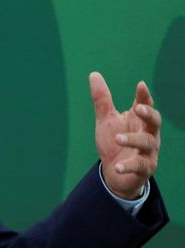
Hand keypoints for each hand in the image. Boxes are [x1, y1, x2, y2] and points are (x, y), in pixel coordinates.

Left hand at [90, 71, 160, 199]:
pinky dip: (128, 166)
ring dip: (132, 140)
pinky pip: (139, 166)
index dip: (144, 96)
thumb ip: (102, 100)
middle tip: (137, 109)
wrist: (115, 173)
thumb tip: (94, 74)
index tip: (140, 85)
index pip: (145, 105)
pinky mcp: (144, 168)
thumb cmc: (114, 142)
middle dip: (148, 114)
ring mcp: (148, 152)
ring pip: (146, 143)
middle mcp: (148, 134)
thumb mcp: (106, 120)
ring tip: (118, 139)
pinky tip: (117, 167)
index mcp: (139, 120)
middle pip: (155, 121)